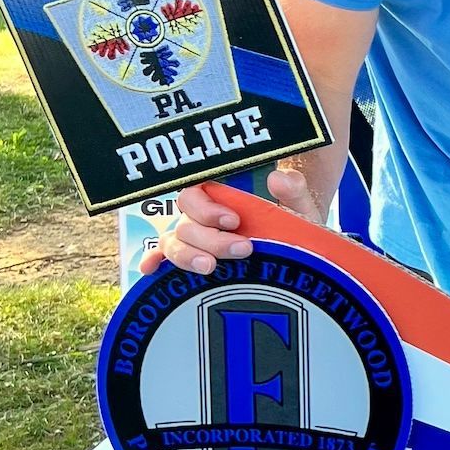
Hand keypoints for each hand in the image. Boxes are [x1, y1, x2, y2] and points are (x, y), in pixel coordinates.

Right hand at [143, 167, 323, 274]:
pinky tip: (150, 271)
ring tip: (210, 268)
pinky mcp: (191, 259)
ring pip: (174, 243)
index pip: (197, 193)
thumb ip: (294, 190)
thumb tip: (278, 178)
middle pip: (185, 223)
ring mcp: (193, 238)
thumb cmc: (292, 224)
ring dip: (188, 255)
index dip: (208, 208)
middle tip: (243, 248)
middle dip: (210, 238)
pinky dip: (154, 261)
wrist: (298, 250)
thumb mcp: (299, 207)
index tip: (234, 221)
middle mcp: (200, 215)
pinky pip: (163, 257)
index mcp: (222, 196)